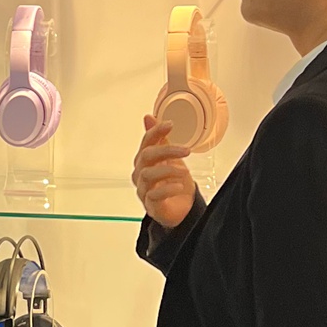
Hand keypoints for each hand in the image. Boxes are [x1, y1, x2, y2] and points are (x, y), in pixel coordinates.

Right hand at [133, 114, 199, 228]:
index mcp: (144, 160)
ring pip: (148, 175)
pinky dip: (167, 189)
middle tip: (185, 150)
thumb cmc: (173, 182)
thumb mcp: (170, 157)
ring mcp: (144, 189)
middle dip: (166, 150)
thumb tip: (149, 117)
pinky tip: (178, 186)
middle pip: (146, 156)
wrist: (181, 209)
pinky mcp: (151, 205)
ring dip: (167, 170)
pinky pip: (154, 196)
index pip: (147, 142)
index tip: (169, 125)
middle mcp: (141, 173)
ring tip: (184, 171)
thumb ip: (160, 139)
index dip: (156, 132)